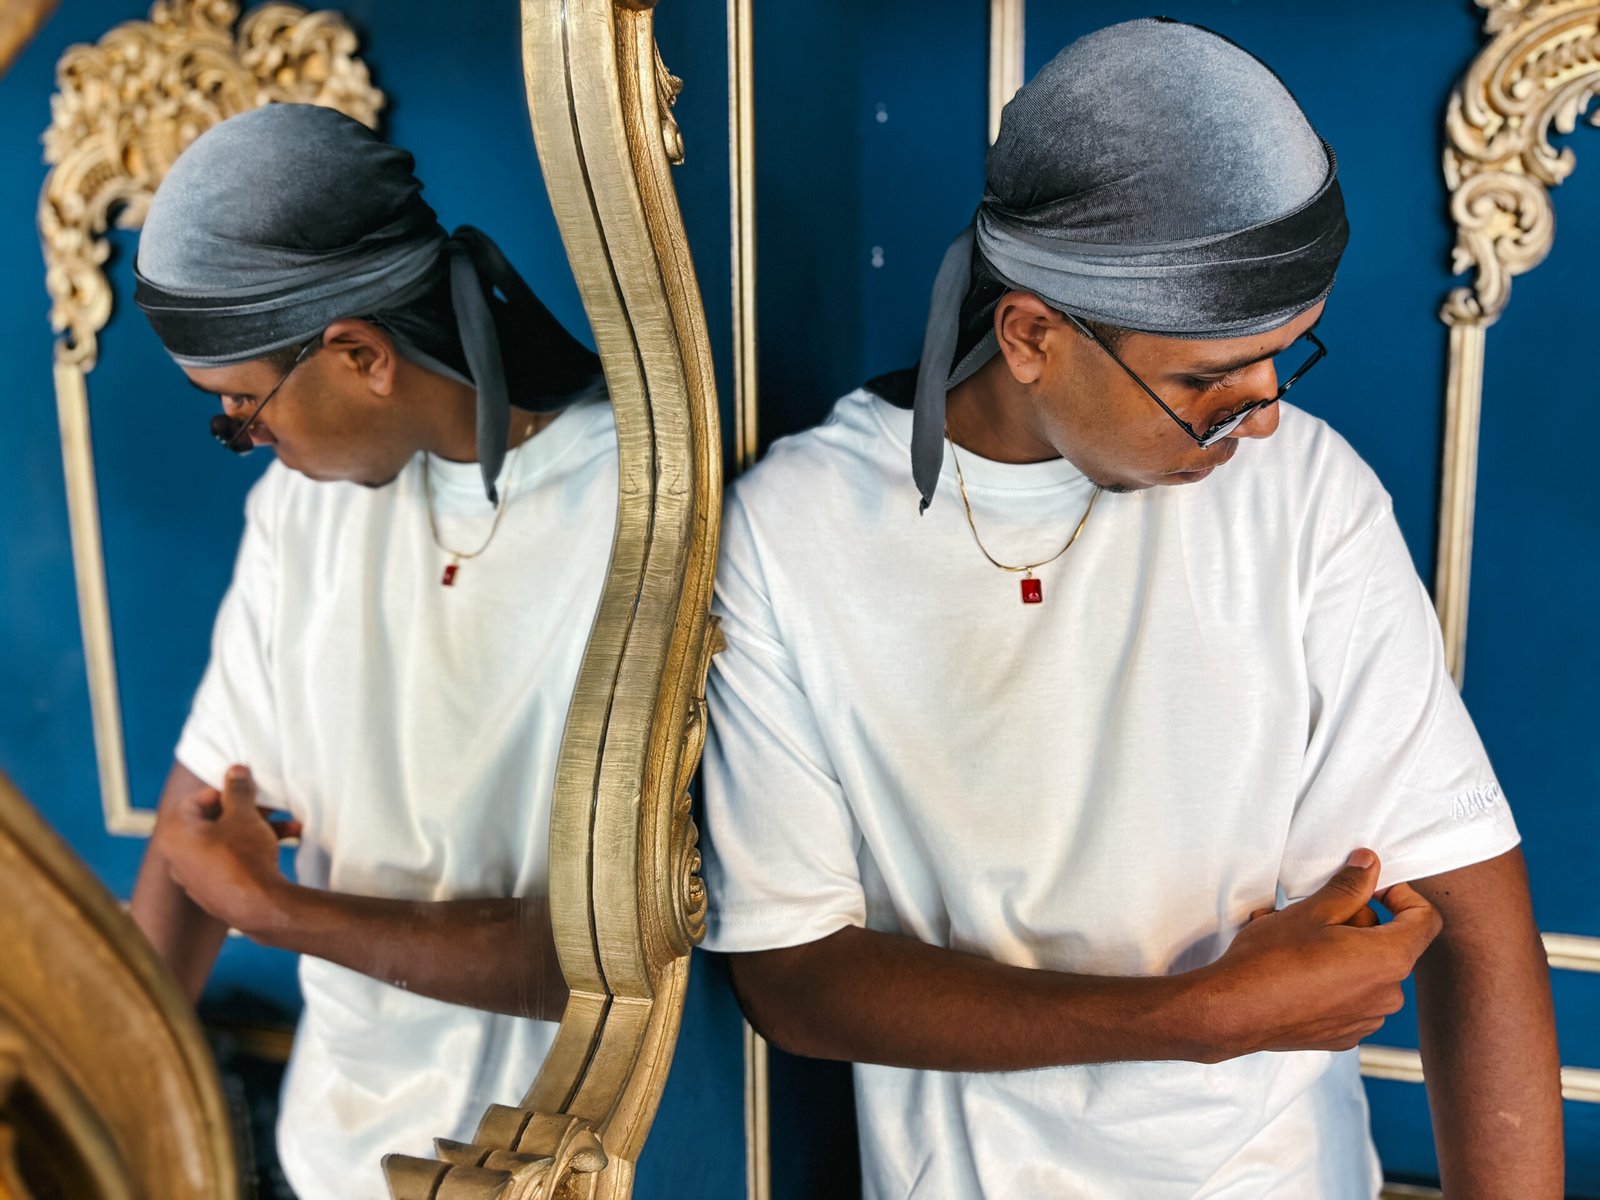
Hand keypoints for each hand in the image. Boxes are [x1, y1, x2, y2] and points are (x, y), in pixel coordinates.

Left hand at [153, 765, 297, 936]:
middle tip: (271, 804)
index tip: (249, 789)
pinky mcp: (211, 891)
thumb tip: (235, 771)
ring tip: (290, 825)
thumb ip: (237, 789)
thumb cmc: (244, 857)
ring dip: (257, 829)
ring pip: (226, 842)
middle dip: (247, 810)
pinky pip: (230, 861)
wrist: (258, 908)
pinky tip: (283, 845)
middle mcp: (176, 856)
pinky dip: (251, 851)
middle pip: (213, 821)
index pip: (196, 799)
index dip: (226, 790)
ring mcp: (193, 877)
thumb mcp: (243, 815)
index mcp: (175, 834)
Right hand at [1197, 849, 1441, 1058]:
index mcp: (1388, 959)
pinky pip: (1351, 998)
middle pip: (1391, 944)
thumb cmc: (1271, 960)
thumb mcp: (1311, 911)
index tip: (1373, 888)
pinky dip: (1333, 981)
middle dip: (1360, 923)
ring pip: (1369, 971)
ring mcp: (1367, 1020)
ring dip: (1344, 952)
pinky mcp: (1344, 1035)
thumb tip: (1369, 864)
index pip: (1425, 920)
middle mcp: (1388, 994)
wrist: (1234, 1011)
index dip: (1403, 896)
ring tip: (1299, 944)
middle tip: (1316, 914)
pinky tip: (1297, 974)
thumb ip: (1349, 886)